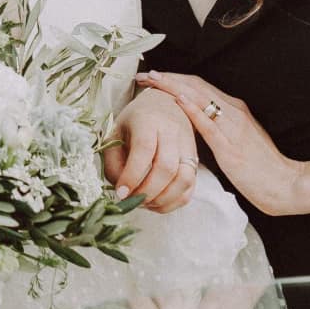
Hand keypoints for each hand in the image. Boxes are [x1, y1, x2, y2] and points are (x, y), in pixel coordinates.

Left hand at [104, 87, 200, 212]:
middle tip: (131, 201)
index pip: (144, 150)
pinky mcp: (196, 160)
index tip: (121, 193)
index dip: (132, 175)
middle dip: (147, 192)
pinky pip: (190, 188)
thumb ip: (113, 161)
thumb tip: (121, 190)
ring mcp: (188, 146)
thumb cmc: (135, 122)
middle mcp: (173, 132)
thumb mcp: (116, 133)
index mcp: (148, 120)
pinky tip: (157, 203)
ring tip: (144, 203)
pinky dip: (174, 201)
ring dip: (163, 200)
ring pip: (183, 180)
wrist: (165, 105)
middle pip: (166, 168)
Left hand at [136, 72, 307, 215]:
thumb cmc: (261, 168)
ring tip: (152, 80)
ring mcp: (233, 128)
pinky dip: (191, 109)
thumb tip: (196, 125)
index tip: (154, 77)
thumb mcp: (238, 141)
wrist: (286, 184)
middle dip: (168, 78)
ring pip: (199, 98)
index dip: (176, 79)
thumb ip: (219, 129)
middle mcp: (234, 113)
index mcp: (235, 111)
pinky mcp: (231, 147)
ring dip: (173, 87)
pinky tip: (176, 99)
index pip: (200, 87)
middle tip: (144, 75)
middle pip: (196, 86)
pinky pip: (208, 123)